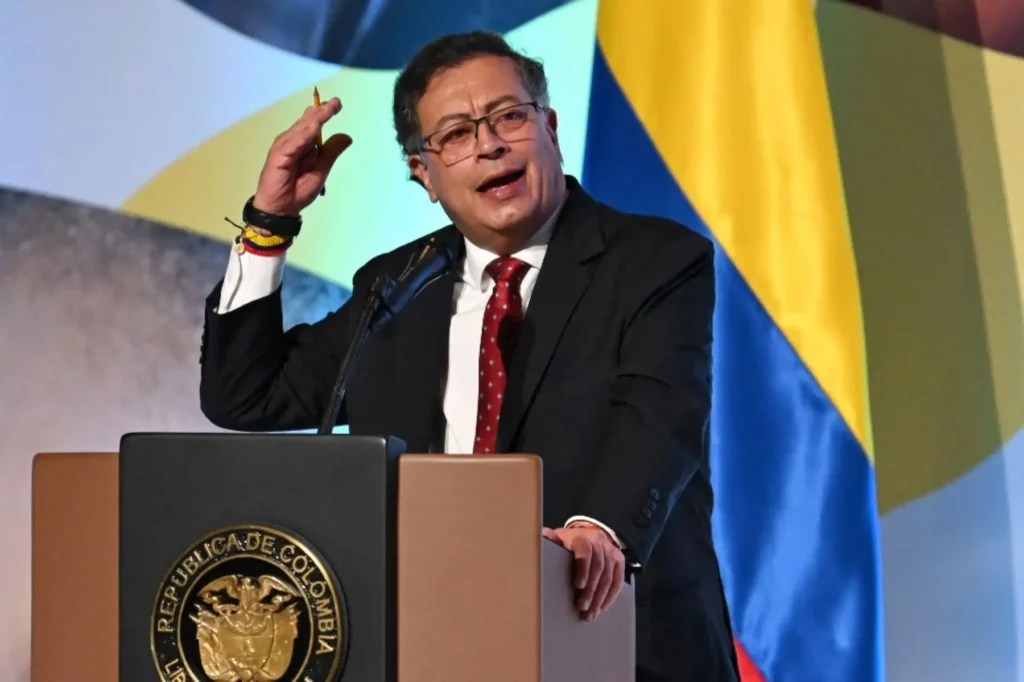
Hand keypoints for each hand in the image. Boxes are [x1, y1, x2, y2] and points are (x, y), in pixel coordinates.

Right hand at [252, 95, 351, 216]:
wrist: (281, 208)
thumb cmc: (298, 190)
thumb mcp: (321, 169)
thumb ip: (331, 152)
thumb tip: (347, 136)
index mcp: (301, 143)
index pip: (313, 123)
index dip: (324, 112)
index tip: (337, 103)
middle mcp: (292, 141)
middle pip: (308, 122)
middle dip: (322, 111)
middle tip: (336, 102)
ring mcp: (284, 147)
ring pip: (301, 129)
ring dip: (314, 119)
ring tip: (328, 108)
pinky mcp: (278, 156)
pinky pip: (293, 143)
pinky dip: (303, 135)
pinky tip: (313, 128)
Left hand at [543, 525, 624, 620]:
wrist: (585, 536)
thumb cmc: (567, 543)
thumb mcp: (556, 539)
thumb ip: (550, 539)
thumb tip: (545, 535)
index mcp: (582, 536)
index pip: (585, 551)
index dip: (583, 569)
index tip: (578, 586)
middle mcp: (598, 541)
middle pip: (598, 567)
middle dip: (591, 590)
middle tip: (582, 607)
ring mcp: (611, 550)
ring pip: (609, 577)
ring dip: (600, 598)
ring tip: (590, 614)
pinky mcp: (619, 560)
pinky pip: (618, 581)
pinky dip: (610, 597)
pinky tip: (601, 608)